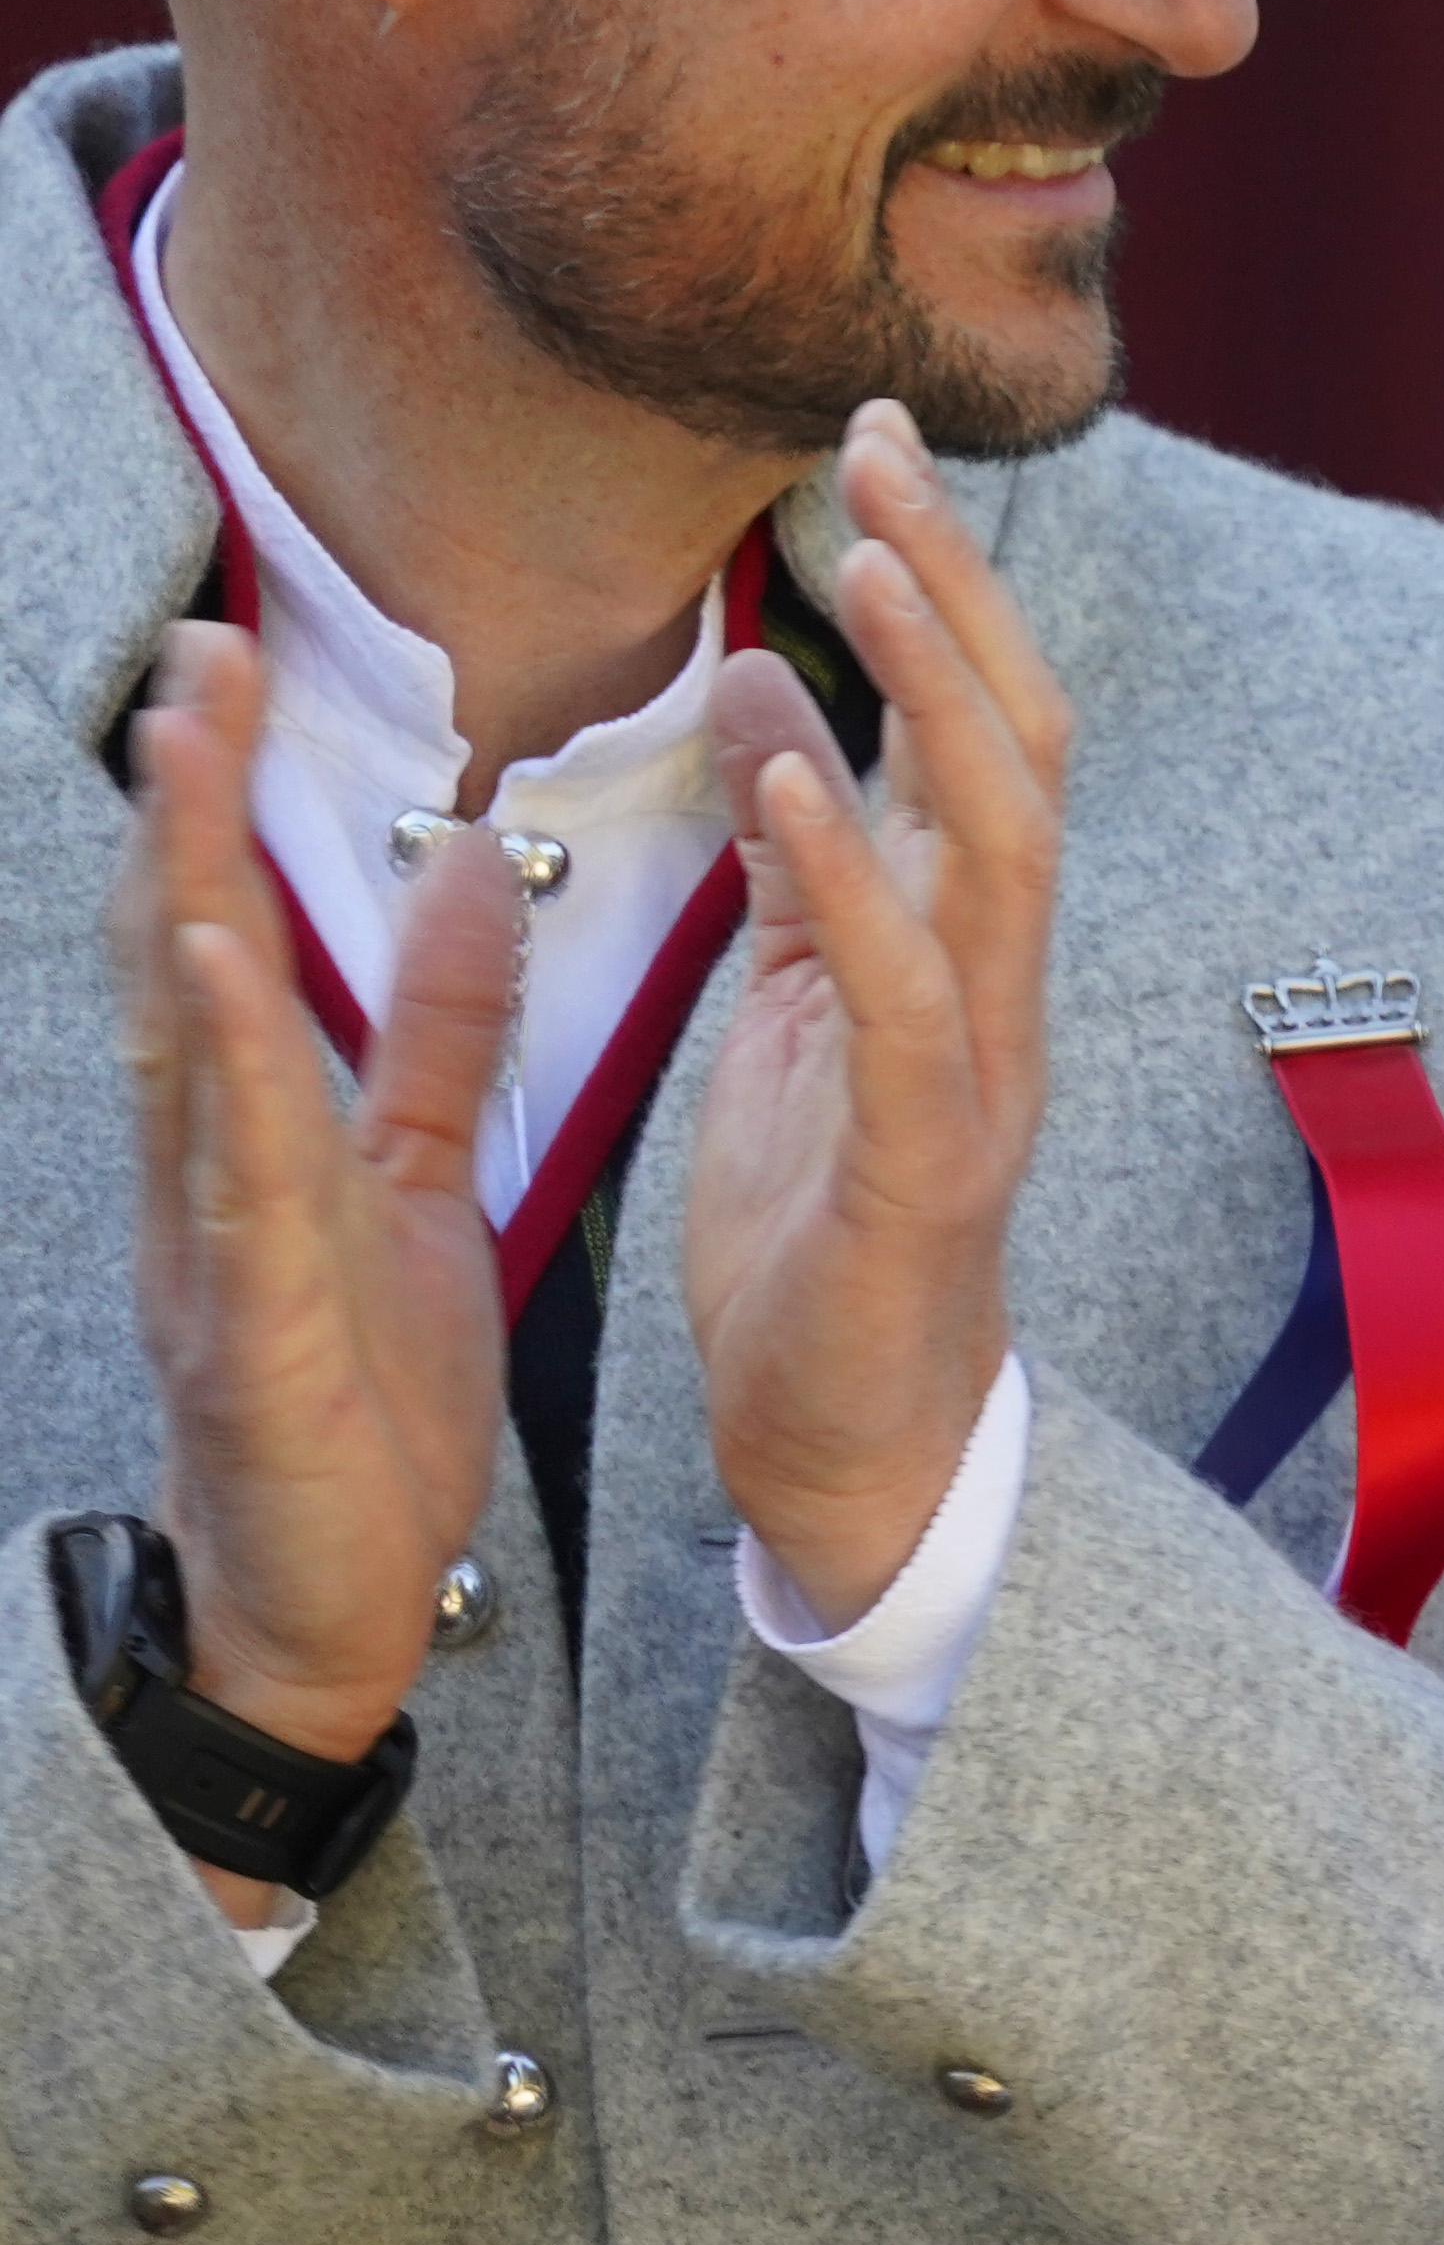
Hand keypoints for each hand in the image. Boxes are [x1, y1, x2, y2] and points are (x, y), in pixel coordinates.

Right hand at [113, 618, 515, 1915]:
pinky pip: (240, 1184)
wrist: (332, 1591)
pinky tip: (216, 975)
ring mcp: (216, 1244)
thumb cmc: (361, 1390)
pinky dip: (228, 1076)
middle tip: (192, 654)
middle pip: (179, 957)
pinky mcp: (253, 1328)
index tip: (235, 659)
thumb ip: (438, 1038)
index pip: (233, 932)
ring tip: (178, 760)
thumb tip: (466, 874)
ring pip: (186, 1049)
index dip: (223, 800)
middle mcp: (213, 1168)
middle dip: (180, 809)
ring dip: (178, 900)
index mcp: (265, 1132)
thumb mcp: (417, 1185)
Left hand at [683, 402, 1064, 1626]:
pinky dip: (855, 882)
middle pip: (1017, 756)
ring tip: (868, 566)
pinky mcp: (924, 1163)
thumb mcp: (792, 1014)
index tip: (873, 447)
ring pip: (999, 853)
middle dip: (956, 596)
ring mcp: (980, 1076)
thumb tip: (765, 693)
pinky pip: (907, 1001)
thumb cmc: (820, 1240)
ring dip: (933, 702)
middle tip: (886, 449)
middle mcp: (1000, 993)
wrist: (852, 1447)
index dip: (940, 589)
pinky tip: (790, 778)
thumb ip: (795, 867)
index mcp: (962, 954)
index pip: (979, 736)